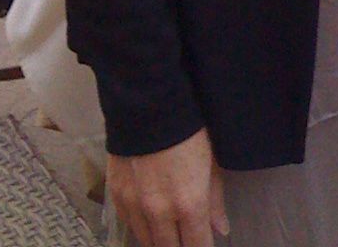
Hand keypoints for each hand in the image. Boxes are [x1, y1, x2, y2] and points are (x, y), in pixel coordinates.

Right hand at [107, 128, 228, 246]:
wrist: (148, 105)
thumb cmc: (189, 129)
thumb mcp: (211, 161)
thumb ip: (215, 200)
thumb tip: (220, 230)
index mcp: (189, 204)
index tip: (204, 246)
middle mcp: (160, 214)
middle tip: (187, 239)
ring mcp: (135, 207)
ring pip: (147, 242)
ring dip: (159, 241)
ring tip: (169, 234)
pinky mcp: (117, 197)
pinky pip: (129, 224)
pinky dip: (140, 226)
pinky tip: (149, 220)